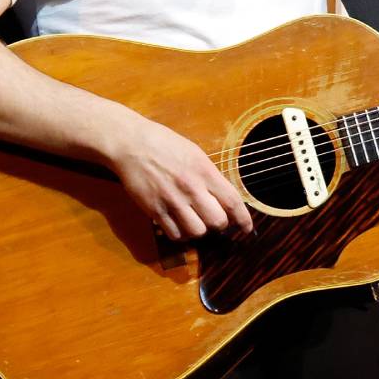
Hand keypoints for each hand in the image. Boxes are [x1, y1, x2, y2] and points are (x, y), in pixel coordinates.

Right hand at [109, 115, 253, 239]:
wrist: (132, 144)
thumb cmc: (165, 145)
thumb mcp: (195, 154)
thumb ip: (210, 176)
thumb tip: (224, 198)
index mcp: (205, 172)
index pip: (233, 202)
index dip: (244, 219)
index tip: (246, 228)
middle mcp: (191, 188)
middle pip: (217, 222)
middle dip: (220, 225)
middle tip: (213, 219)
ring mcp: (172, 201)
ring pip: (197, 232)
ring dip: (199, 230)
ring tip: (195, 221)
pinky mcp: (154, 210)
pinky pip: (175, 234)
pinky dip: (180, 234)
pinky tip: (179, 225)